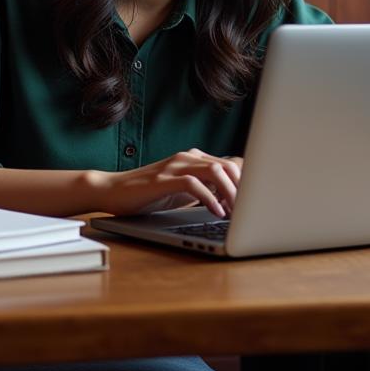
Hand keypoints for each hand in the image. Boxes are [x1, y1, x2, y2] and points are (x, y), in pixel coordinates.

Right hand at [99, 149, 242, 217]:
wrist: (113, 190)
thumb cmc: (149, 194)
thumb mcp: (182, 192)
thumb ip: (204, 190)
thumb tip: (233, 199)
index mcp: (194, 158)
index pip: (229, 163)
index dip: (245, 182)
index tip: (256, 200)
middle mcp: (187, 157)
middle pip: (227, 165)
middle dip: (243, 188)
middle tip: (250, 209)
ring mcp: (175, 166)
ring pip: (214, 171)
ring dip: (230, 193)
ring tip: (237, 213)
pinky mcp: (163, 179)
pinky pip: (193, 184)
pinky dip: (209, 198)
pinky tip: (216, 211)